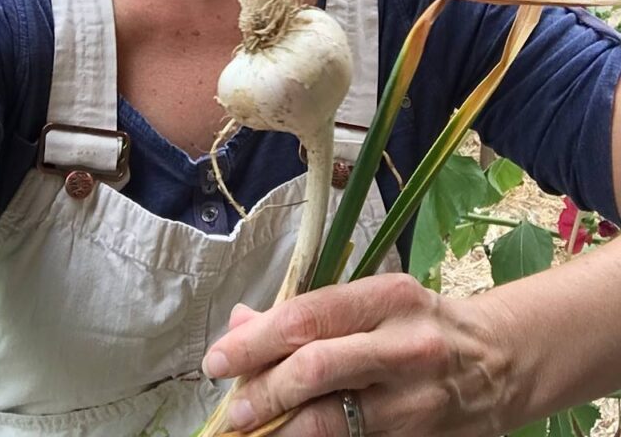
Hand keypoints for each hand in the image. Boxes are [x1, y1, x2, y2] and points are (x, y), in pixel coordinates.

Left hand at [202, 274, 510, 435]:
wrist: (501, 362)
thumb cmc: (422, 325)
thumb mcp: (373, 303)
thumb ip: (309, 313)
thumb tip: (241, 322)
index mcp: (387, 298)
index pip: (309, 317)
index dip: (257, 340)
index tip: (219, 359)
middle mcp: (404, 345)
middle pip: (316, 368)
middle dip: (263, 391)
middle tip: (230, 408)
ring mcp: (416, 401)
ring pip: (332, 422)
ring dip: (282, 430)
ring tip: (251, 431)